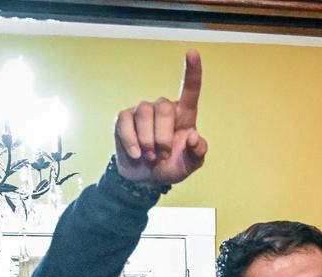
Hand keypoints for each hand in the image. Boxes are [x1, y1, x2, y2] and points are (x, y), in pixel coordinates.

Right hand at [114, 50, 206, 185]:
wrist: (146, 179)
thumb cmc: (172, 167)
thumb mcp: (190, 165)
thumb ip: (197, 152)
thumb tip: (193, 137)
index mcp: (184, 115)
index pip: (190, 89)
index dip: (192, 72)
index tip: (193, 53)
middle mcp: (163, 108)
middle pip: (164, 108)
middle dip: (163, 137)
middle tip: (163, 155)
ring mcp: (142, 111)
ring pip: (144, 114)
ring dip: (147, 141)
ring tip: (150, 156)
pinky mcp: (124, 118)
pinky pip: (125, 122)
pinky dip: (131, 141)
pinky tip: (136, 154)